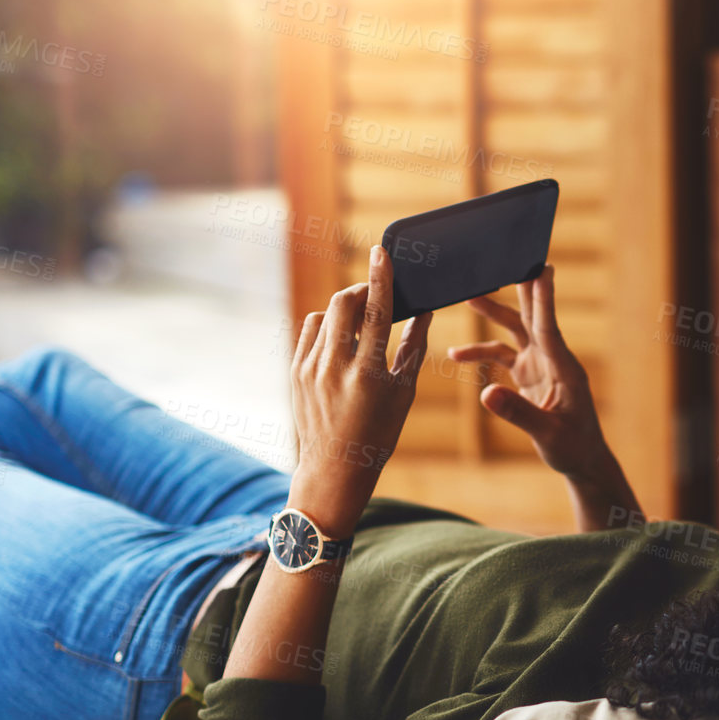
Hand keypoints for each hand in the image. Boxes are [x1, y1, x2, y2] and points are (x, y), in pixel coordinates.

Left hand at [288, 245, 431, 534]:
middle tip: (375, 293)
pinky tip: (340, 339)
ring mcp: (308, 369)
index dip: (380, 278)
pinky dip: (326, 327)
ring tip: (360, 323)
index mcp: (366, 373)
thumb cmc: (378, 432)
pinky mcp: (294, 372)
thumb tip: (424, 311)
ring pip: (323, 316)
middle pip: (342, 304)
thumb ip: (413, 347)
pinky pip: (308, 332)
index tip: (381, 252)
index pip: (374, 312)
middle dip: (360, 290)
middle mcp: (333, 368)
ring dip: (343, 310)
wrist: (334, 467)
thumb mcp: (403, 392)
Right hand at [449, 266, 608, 478]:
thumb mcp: (547, 435)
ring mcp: (541, 365)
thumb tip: (485, 394)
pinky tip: (456, 354)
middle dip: (519, 290)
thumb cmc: (573, 448)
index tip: (541, 269)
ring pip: (516, 331)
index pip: (550, 328)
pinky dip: (482, 352)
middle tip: (507, 260)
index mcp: (564, 368)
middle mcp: (553, 360)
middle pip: (533, 317)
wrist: (582, 460)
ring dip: (494, 315)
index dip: (543, 299)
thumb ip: (518, 413)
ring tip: (468, 297)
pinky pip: (503, 355)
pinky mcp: (530, 375)